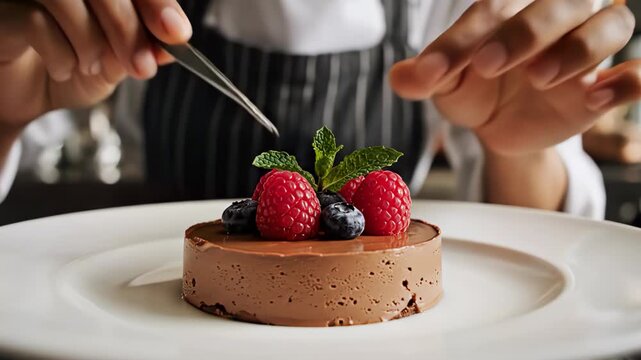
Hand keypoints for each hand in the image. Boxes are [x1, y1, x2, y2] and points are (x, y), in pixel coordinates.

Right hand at [0, 0, 191, 127]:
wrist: (18, 99)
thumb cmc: (65, 70)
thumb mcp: (113, 65)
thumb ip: (141, 49)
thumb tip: (173, 44)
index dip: (158, 4)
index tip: (178, 35)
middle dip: (130, 30)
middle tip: (141, 68)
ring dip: (93, 40)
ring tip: (91, 67)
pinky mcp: (4, 9)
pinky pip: (38, 19)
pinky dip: (60, 52)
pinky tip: (62, 68)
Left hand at [390, 0, 635, 156]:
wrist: (498, 124)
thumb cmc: (475, 88)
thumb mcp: (445, 84)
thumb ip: (427, 76)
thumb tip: (399, 78)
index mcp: (511, 7)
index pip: (492, 8)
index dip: (461, 39)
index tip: (431, 73)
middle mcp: (555, 17)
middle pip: (560, 3)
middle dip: (524, 32)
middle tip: (485, 65)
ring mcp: (585, 49)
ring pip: (610, 25)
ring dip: (576, 49)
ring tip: (539, 77)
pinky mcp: (605, 86)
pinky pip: (636, 74)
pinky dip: (626, 82)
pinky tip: (596, 96)